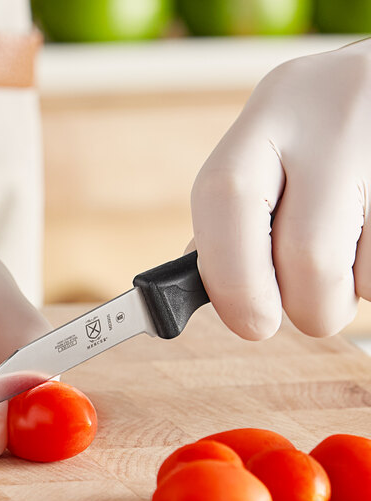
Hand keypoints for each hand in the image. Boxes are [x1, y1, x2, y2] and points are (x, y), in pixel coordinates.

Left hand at [191, 39, 370, 339]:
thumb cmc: (322, 136)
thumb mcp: (272, 145)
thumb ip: (235, 212)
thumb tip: (210, 285)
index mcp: (269, 115)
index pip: (225, 199)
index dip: (230, 278)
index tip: (248, 321)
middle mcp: (330, 125)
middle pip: (305, 256)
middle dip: (302, 304)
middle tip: (306, 301)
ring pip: (361, 280)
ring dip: (346, 294)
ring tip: (348, 252)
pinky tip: (369, 237)